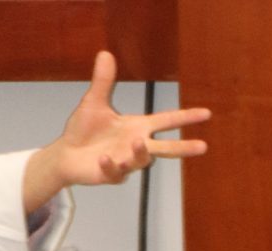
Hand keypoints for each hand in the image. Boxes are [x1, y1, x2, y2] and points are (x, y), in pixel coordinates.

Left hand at [24, 52, 211, 209]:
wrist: (65, 154)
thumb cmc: (83, 130)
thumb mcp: (94, 103)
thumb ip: (103, 82)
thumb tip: (105, 53)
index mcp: (137, 127)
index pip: (166, 120)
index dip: (185, 117)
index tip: (206, 113)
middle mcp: (135, 145)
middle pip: (165, 148)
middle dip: (183, 147)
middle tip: (202, 146)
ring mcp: (124, 162)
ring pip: (141, 160)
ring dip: (140, 152)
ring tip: (137, 142)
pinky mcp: (110, 175)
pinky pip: (115, 173)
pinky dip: (111, 166)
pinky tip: (104, 158)